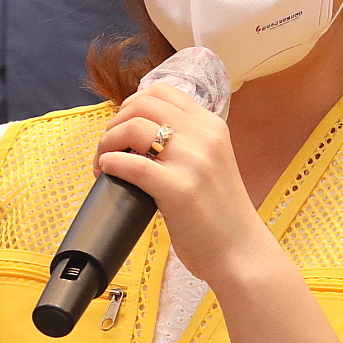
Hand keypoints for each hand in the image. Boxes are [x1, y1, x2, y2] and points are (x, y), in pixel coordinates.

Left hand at [94, 86, 271, 288]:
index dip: (132, 104)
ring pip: (134, 128)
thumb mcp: (211, 162)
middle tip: (108, 146)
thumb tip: (142, 134)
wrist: (240, 251)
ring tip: (103, 162)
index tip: (122, 125)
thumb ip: (187, 143)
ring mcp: (193, 161)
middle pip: (142, 105)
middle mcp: (204, 136)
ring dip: (107, 142)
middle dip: (115, 122)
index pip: (162, 91)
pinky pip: (132, 164)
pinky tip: (106, 172)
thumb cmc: (220, 213)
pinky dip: (110, 163)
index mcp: (212, 125)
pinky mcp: (179, 189)